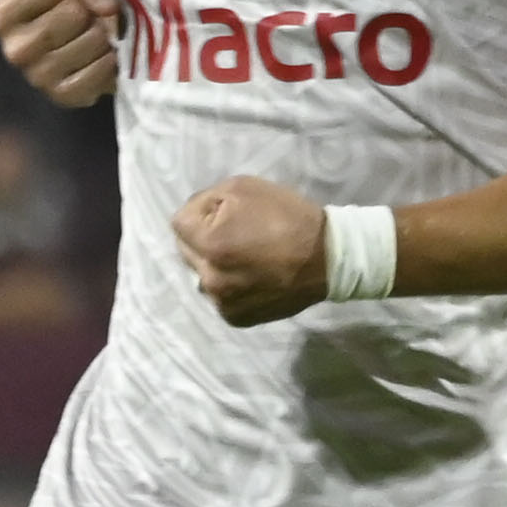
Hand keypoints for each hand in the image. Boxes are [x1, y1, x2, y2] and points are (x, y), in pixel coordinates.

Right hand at [0, 0, 121, 107]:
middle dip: (89, 11)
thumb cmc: (71, 1)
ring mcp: (37, 76)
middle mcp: (13, 49)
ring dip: (102, 35)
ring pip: (90, 42)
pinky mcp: (62, 96)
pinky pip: (97, 72)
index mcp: (4, 15)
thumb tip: (106, 8)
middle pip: (70, 15)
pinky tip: (103, 56)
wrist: (88, 39)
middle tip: (86, 17)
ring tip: (95, 35)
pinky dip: (108, 61)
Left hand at [173, 176, 328, 325]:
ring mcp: (222, 303)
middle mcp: (209, 279)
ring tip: (246, 257)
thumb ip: (206, 199)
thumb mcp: (243, 188)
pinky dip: (229, 285)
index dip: (200, 213)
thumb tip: (191, 217)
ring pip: (202, 274)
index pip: (179, 223)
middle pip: (187, 251)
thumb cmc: (288, 217)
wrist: (328, 258)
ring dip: (215, 264)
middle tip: (237, 235)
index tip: (226, 215)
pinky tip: (252, 276)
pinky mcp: (235, 318)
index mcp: (210, 245)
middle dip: (204, 239)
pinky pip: (218, 296)